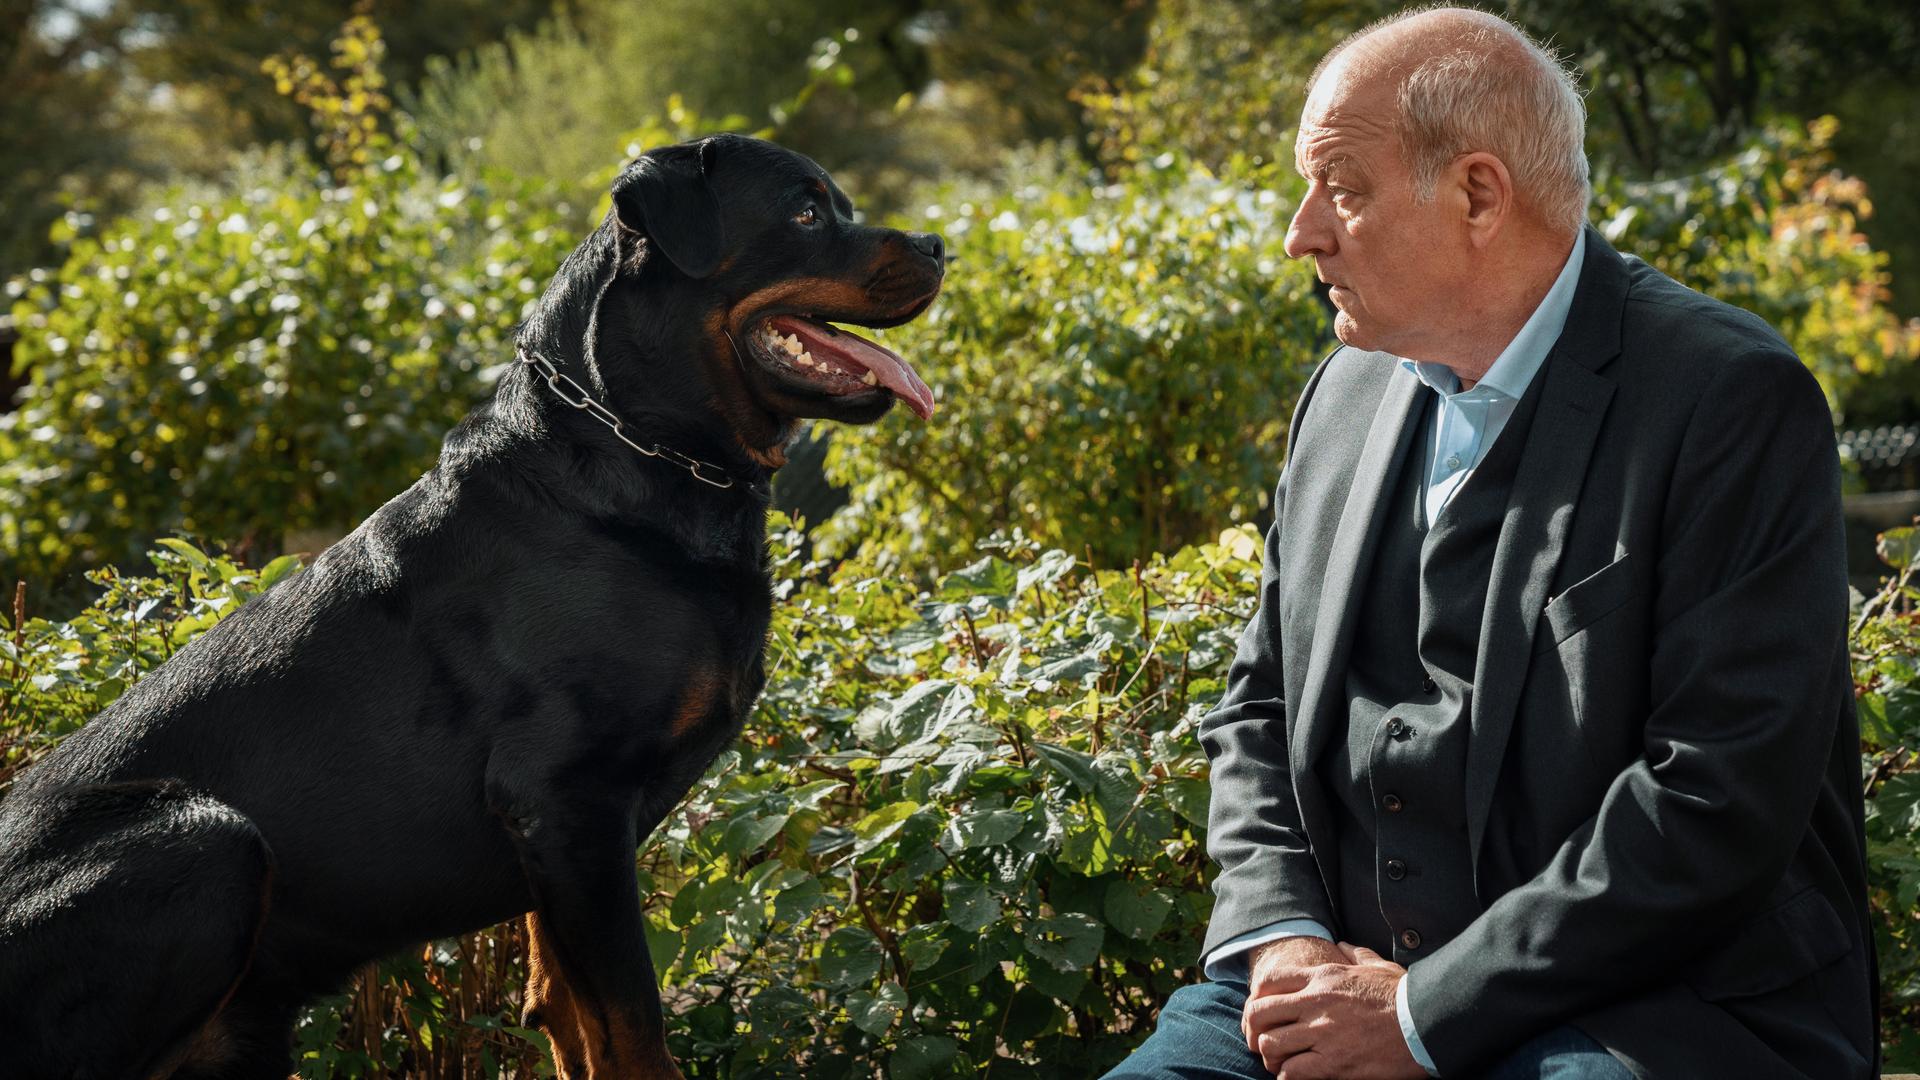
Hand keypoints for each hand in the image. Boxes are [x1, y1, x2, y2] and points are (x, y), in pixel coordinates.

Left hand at [1243, 943, 1425, 1078]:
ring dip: (1272, 1055)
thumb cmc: (1404, 996)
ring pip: (1271, 1044)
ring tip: (1281, 1061)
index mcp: (1324, 977)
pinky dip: (1287, 1076)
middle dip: (1255, 1028)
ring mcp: (1322, 1033)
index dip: (1259, 998)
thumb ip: (1355, 954)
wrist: (1426, 1024)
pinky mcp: (1333, 1064)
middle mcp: (1316, 1003)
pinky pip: (1291, 1073)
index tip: (1265, 1013)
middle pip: (1260, 1013)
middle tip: (1262, 1041)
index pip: (1270, 982)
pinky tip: (1297, 1074)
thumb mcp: (1378, 965)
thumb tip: (1342, 944)